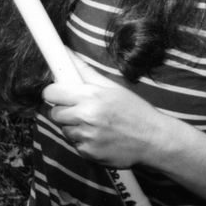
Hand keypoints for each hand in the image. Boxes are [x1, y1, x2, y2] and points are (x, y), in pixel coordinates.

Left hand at [42, 53, 168, 168]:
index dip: (54, 93)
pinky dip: (83, 141)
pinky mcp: (88, 153)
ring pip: (64, 129)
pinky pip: (75, 144)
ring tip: (95, 125)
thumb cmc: (135, 111)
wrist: (154, 140)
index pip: (51, 93)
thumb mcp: (112, 87)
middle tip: (81, 110)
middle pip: (54, 113)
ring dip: (74, 127)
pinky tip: (99, 137)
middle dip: (64, 111)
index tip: (58, 94)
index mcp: (91, 96)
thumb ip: (85, 72)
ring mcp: (86, 136)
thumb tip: (66, 53)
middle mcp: (86, 116)